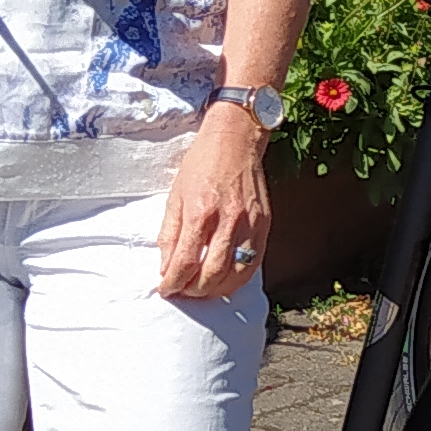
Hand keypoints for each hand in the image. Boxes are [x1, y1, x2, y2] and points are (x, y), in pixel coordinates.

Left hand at [156, 107, 271, 303]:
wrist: (235, 139)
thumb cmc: (202, 164)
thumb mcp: (176, 195)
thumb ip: (170, 233)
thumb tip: (166, 265)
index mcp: (201, 212)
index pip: (185, 261)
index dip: (172, 282)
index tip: (166, 288)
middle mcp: (228, 220)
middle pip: (210, 273)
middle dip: (193, 290)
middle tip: (182, 292)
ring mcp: (250, 224)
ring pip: (235, 274)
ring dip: (216, 290)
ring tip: (201, 290)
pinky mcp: (264, 224)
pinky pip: (253, 263)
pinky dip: (238, 279)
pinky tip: (226, 281)